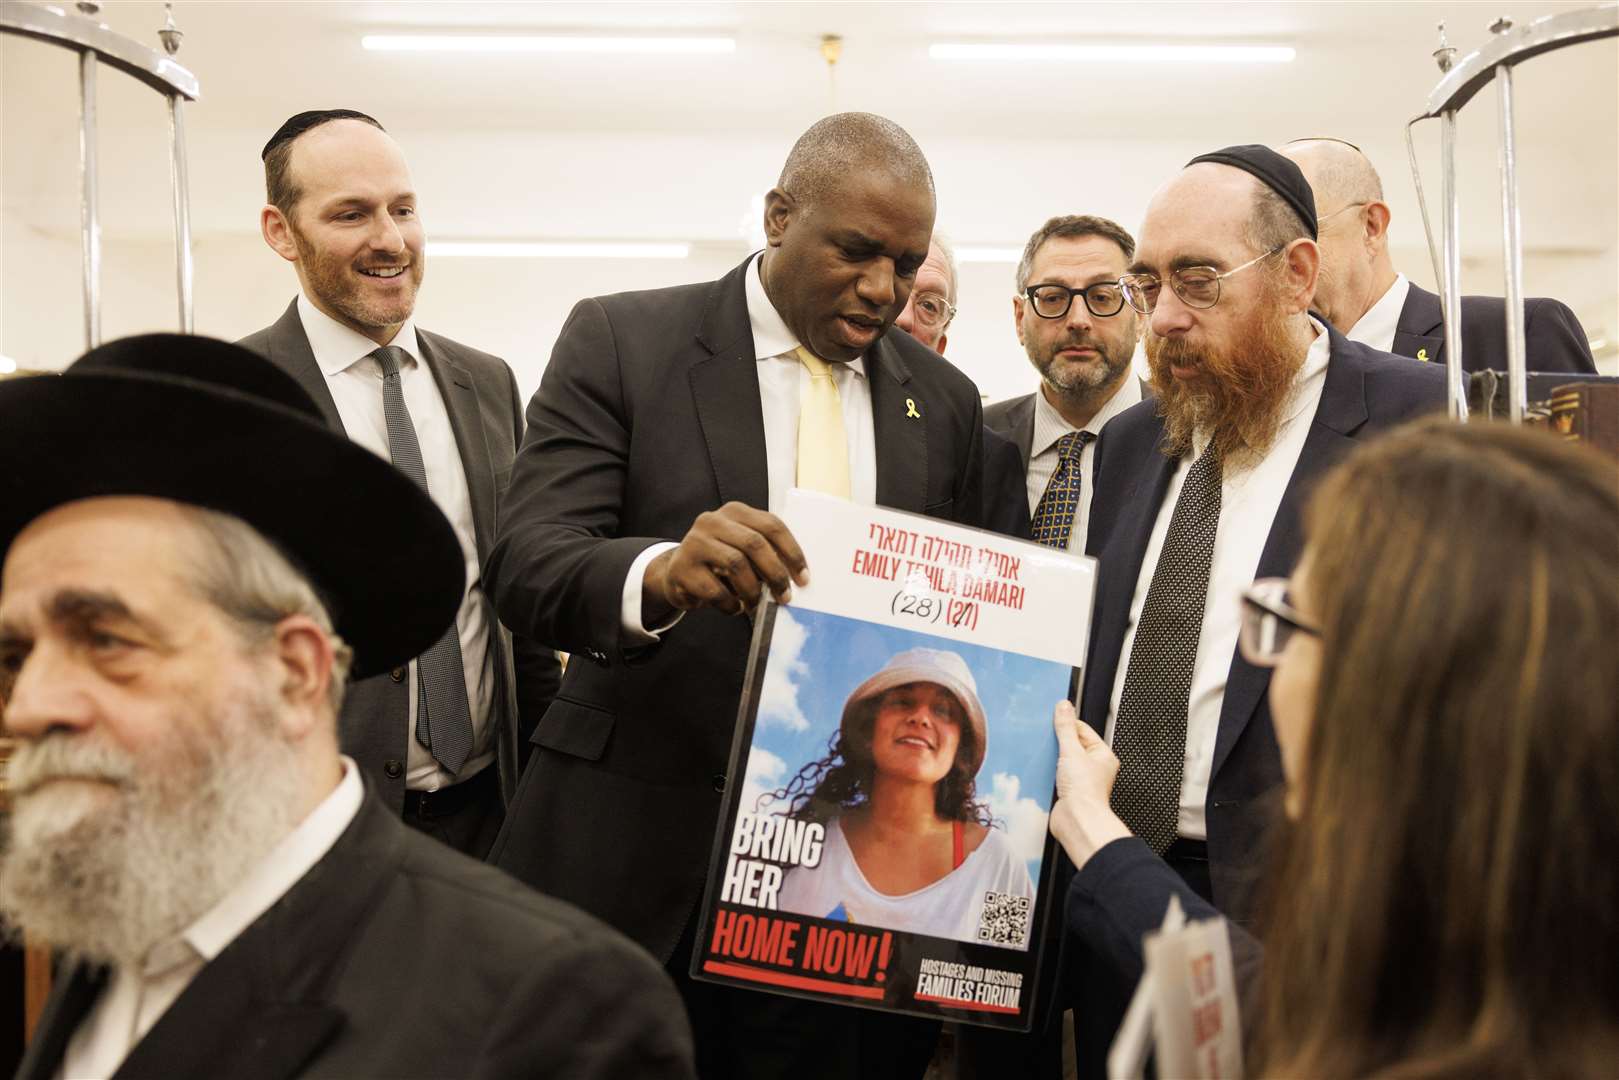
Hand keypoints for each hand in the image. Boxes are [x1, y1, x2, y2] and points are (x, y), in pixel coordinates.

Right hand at [643, 502, 809, 620]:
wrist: (676, 572)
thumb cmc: (720, 562)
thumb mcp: (742, 549)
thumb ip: (766, 554)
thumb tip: (796, 580)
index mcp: (735, 512)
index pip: (772, 525)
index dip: (792, 553)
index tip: (804, 579)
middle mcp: (712, 521)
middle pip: (754, 543)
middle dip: (775, 573)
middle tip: (785, 597)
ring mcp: (694, 542)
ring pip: (735, 564)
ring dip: (752, 591)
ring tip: (756, 605)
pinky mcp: (681, 567)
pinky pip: (714, 590)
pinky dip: (730, 604)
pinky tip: (733, 607)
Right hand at [1048, 700, 1131, 870]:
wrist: (1077, 821)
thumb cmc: (1085, 792)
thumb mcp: (1072, 751)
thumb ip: (1066, 728)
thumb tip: (1064, 707)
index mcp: (1102, 755)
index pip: (1083, 730)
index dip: (1067, 724)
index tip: (1053, 718)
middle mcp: (1094, 767)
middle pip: (1071, 745)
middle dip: (1057, 742)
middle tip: (1046, 738)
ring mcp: (1081, 780)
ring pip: (1062, 760)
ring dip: (1052, 758)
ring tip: (1045, 756)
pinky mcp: (1068, 791)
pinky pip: (1055, 774)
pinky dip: (1048, 771)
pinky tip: (1042, 770)